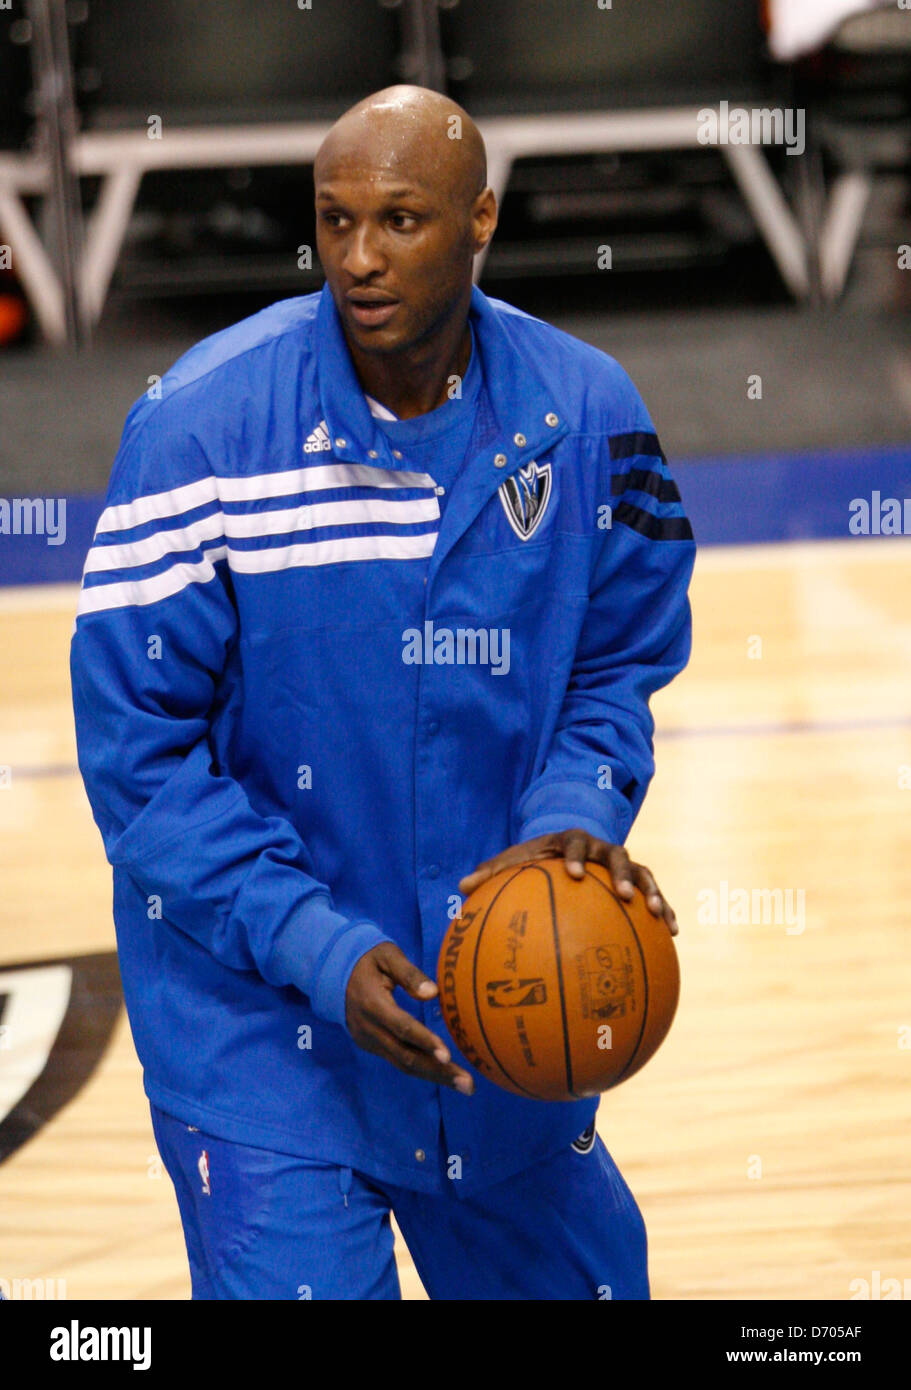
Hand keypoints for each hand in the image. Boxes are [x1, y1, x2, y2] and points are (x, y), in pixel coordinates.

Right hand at [345, 943, 474, 1093]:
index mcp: (373, 1004)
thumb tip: (433, 993)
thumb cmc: (368, 959)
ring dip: (434, 1076)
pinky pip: (398, 1060)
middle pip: (406, 1055)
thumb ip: (409, 973)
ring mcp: (368, 1040)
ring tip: (464, 1086)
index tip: (448, 1056)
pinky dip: (422, 1069)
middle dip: (438, 1071)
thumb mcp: (387, 955)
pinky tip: (444, 1074)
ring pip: (403, 1063)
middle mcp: (369, 1028)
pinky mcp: (371, 1045)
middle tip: (468, 1085)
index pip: (402, 1027)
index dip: (425, 1041)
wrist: (334, 972)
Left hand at [458, 829, 678, 936]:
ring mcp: (621, 865)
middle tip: (624, 894)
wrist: (566, 848)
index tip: (572, 873)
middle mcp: (601, 850)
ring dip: (653, 892)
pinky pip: (654, 896)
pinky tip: (673, 934)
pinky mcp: (636, 883)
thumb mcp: (514, 861)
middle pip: (618, 856)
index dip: (576, 856)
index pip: (575, 844)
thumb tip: (461, 885)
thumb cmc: (535, 860)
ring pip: (643, 874)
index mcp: (572, 842)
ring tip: (659, 914)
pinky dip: (666, 911)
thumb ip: (491, 872)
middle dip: (622, 874)